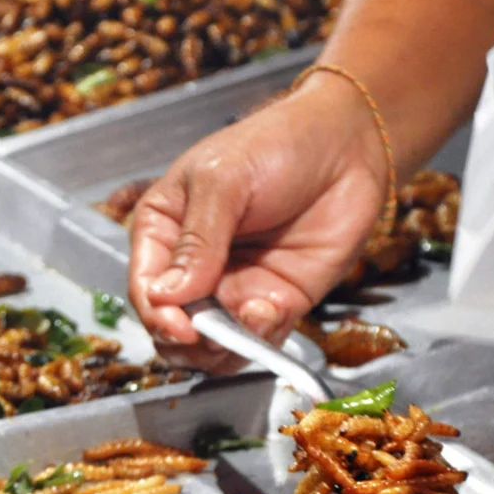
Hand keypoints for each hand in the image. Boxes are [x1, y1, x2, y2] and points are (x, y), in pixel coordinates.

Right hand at [128, 73, 388, 371]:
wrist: (347, 145)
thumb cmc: (276, 145)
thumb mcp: (222, 181)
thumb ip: (196, 241)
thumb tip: (167, 296)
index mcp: (164, 232)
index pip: (146, 289)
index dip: (157, 315)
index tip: (178, 325)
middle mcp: (194, 268)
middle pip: (172, 328)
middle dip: (186, 341)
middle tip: (207, 334)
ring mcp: (234, 289)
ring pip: (211, 347)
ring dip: (222, 348)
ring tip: (244, 321)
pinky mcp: (275, 303)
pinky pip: (257, 340)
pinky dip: (259, 338)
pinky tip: (269, 310)